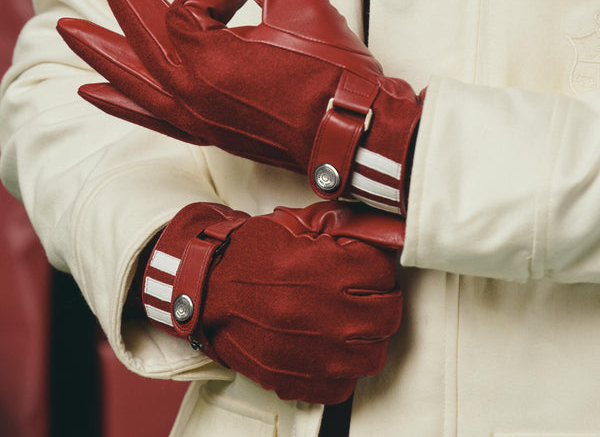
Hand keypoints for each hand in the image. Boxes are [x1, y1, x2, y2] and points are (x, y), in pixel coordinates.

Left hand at [58, 0, 421, 213]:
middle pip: (140, 40)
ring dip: (103, 55)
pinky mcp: (211, 132)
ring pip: (136, 83)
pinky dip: (123, 105)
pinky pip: (155, 118)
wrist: (351, 129)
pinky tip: (100, 95)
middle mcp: (191, 92)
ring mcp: (198, 117)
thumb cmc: (331, 72)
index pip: (189, 5)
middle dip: (122, 1)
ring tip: (73, 37)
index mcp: (206, 59)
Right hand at [141, 200, 403, 403]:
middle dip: (382, 297)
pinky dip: (342, 367)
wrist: (206, 288)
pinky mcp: (293, 378)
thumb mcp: (298, 224)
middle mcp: (321, 314)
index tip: (365, 262)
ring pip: (372, 355)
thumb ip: (348, 223)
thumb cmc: (251, 253)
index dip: (376, 262)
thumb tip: (390, 231)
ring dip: (368, 336)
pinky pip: (342, 386)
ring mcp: (309, 352)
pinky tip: (329, 346)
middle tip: (363, 291)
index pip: (383, 270)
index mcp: (324, 269)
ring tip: (349, 320)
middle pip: (387, 314)